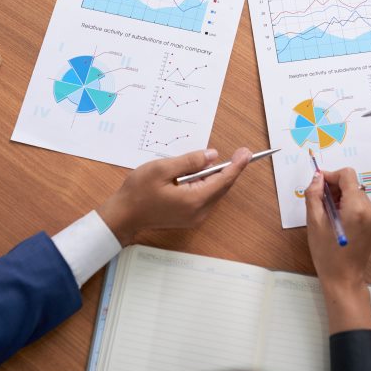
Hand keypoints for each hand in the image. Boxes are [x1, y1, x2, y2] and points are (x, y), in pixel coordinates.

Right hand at [97, 148, 251, 244]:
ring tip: (219, 160)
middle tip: (241, 153)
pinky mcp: (189, 217)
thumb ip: (189, 162)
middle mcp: (199, 212)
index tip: (246, 153)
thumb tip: (212, 156)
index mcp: (194, 200)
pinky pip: (205, 197)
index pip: (223, 180)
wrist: (123, 216)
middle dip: (231, 169)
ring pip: (214, 193)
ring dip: (218, 176)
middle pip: (222, 187)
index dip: (237, 165)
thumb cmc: (138, 192)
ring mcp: (194, 217)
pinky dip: (208, 184)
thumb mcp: (162, 169)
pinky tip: (202, 174)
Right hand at [304, 168, 370, 332]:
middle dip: (334, 188)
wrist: (344, 278)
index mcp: (356, 207)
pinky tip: (336, 220)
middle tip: (319, 203)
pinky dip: (347, 206)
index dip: (331, 175)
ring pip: (355, 194)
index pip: (347, 175)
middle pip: (351, 184)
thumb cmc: (327, 253)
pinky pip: (360, 205)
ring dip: (340, 198)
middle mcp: (370, 209)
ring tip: (327, 215)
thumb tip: (317, 177)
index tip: (318, 184)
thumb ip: (314, 195)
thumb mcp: (314, 222)